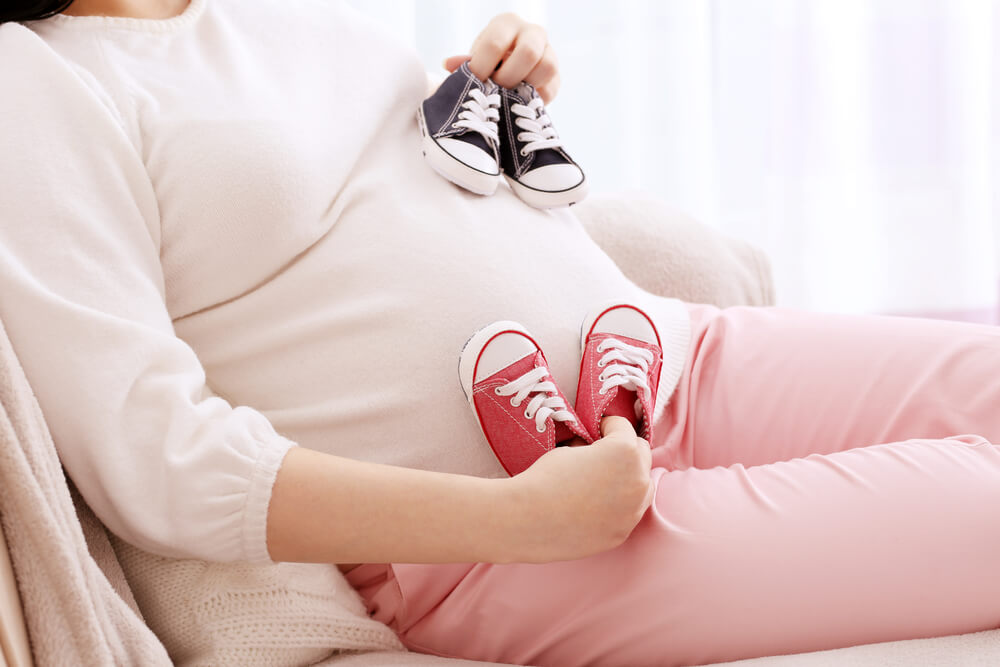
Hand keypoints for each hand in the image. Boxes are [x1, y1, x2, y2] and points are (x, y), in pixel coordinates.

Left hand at [443, 13, 560, 102]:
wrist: (510, 71)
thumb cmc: (489, 63)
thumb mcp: (477, 60)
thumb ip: (465, 64)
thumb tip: (449, 64)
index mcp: (507, 23)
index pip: (495, 43)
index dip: (482, 67)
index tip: (474, 84)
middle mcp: (532, 32)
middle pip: (528, 52)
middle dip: (508, 77)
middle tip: (495, 91)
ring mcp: (549, 51)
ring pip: (547, 67)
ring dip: (526, 86)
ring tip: (509, 96)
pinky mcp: (556, 75)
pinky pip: (551, 87)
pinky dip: (535, 98)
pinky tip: (520, 102)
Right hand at [506, 416, 654, 562]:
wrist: (528, 520)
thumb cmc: (545, 478)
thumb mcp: (570, 449)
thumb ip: (592, 448)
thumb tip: (594, 451)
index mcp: (626, 452)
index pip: (623, 427)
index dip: (605, 425)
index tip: (594, 430)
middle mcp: (638, 480)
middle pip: (642, 455)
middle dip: (624, 451)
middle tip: (601, 454)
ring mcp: (633, 511)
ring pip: (642, 486)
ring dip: (628, 479)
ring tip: (602, 481)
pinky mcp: (623, 533)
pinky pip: (629, 512)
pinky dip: (619, 505)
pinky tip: (595, 506)